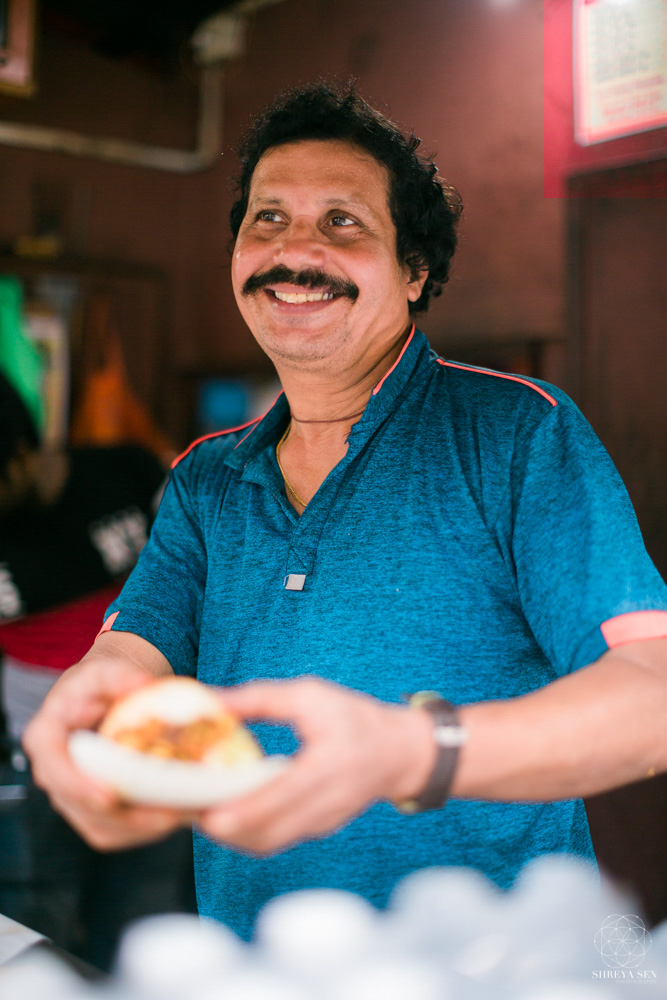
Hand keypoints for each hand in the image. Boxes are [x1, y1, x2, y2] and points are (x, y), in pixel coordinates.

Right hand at [23, 635, 188, 849]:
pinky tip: (178, 815)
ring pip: (101, 826)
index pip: (52, 766)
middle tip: (165, 813)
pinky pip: (117, 832)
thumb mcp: (105, 670)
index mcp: (47, 736)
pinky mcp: (93, 813)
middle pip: (81, 806)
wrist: (105, 700)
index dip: (78, 785)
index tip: (110, 796)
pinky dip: (147, 828)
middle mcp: (54, 772)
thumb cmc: (100, 685)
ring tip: (182, 815)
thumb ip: (120, 675)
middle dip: (123, 815)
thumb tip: (143, 684)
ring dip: (142, 826)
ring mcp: (72, 796)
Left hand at [198, 677, 435, 854]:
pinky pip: (275, 840)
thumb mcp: (309, 696)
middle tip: (186, 810)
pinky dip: (246, 832)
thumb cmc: (353, 718)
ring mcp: (321, 824)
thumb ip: (259, 699)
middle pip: (266, 833)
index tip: (205, 811)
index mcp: (327, 767)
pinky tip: (225, 812)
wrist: (399, 752)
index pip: (280, 797)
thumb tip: (210, 700)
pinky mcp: (316, 830)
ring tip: (199, 811)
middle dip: (224, 828)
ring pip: (267, 843)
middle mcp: (325, 804)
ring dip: (230, 834)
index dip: (241, 810)